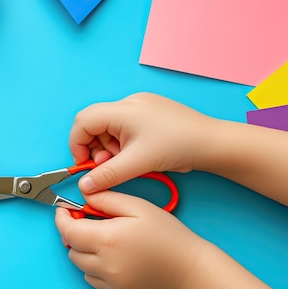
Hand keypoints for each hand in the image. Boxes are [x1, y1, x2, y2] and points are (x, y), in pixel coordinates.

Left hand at [54, 191, 206, 288]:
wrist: (190, 270)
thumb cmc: (168, 235)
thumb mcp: (139, 207)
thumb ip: (108, 199)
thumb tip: (85, 196)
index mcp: (108, 239)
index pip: (68, 231)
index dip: (62, 219)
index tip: (64, 210)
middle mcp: (105, 264)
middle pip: (71, 250)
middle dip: (74, 234)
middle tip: (87, 223)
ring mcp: (110, 282)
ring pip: (80, 266)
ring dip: (83, 252)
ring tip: (103, 241)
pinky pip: (93, 280)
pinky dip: (94, 268)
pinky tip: (112, 258)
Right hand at [71, 92, 217, 193]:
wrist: (210, 143)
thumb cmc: (178, 146)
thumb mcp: (136, 164)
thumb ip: (106, 175)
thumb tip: (85, 185)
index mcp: (122, 110)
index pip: (83, 121)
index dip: (77, 144)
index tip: (84, 164)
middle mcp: (129, 103)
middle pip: (94, 124)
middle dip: (95, 147)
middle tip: (106, 165)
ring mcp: (140, 106)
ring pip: (109, 127)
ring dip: (109, 147)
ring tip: (125, 163)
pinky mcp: (149, 114)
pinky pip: (124, 127)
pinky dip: (122, 143)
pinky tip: (136, 155)